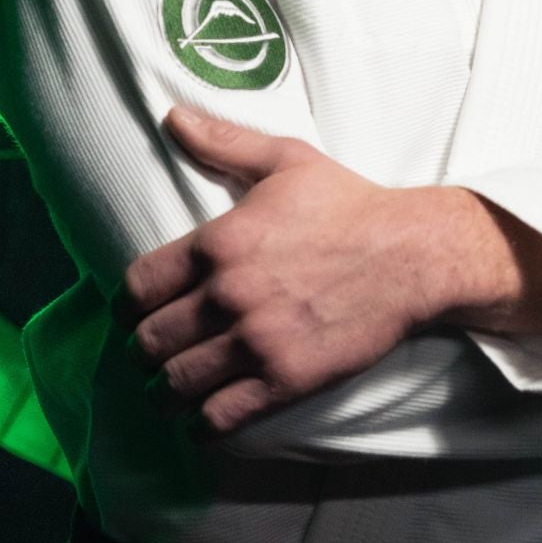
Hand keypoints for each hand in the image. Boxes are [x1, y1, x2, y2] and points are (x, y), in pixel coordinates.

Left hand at [114, 106, 432, 436]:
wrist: (412, 254)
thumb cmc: (350, 204)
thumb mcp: (285, 160)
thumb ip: (223, 142)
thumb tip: (173, 117)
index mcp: (216, 243)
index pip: (136, 289)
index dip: (128, 306)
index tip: (135, 313)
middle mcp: (227, 296)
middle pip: (148, 342)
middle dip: (143, 351)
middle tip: (154, 354)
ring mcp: (255, 342)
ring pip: (175, 385)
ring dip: (165, 391)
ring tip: (169, 391)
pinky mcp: (286, 380)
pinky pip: (220, 418)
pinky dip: (202, 425)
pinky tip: (203, 419)